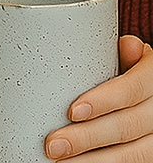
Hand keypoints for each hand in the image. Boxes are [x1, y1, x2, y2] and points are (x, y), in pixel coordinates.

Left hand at [44, 36, 152, 159]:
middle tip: (53, 145)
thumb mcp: (134, 60)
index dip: (103, 101)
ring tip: (60, 162)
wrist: (150, 98)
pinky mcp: (152, 155)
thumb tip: (129, 45)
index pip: (132, 90)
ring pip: (133, 155)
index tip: (72, 111)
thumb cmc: (132, 72)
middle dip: (86, 138)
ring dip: (94, 161)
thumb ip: (123, 55)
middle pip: (126, 127)